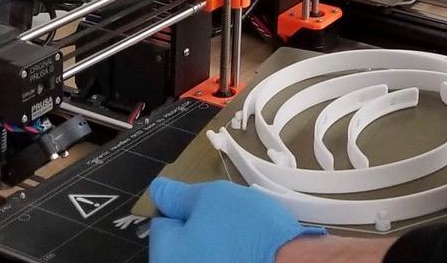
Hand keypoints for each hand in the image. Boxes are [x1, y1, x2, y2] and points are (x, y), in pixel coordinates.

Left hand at [149, 177, 325, 262]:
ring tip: (240, 231)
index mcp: (164, 257)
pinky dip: (228, 254)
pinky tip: (245, 248)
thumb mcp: (212, 198)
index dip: (185, 203)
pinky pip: (220, 260)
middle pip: (180, 240)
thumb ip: (181, 195)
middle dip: (199, 224)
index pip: (163, 220)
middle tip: (226, 215)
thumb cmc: (246, 231)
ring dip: (214, 239)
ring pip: (201, 251)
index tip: (206, 200)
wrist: (288, 262)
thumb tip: (158, 190)